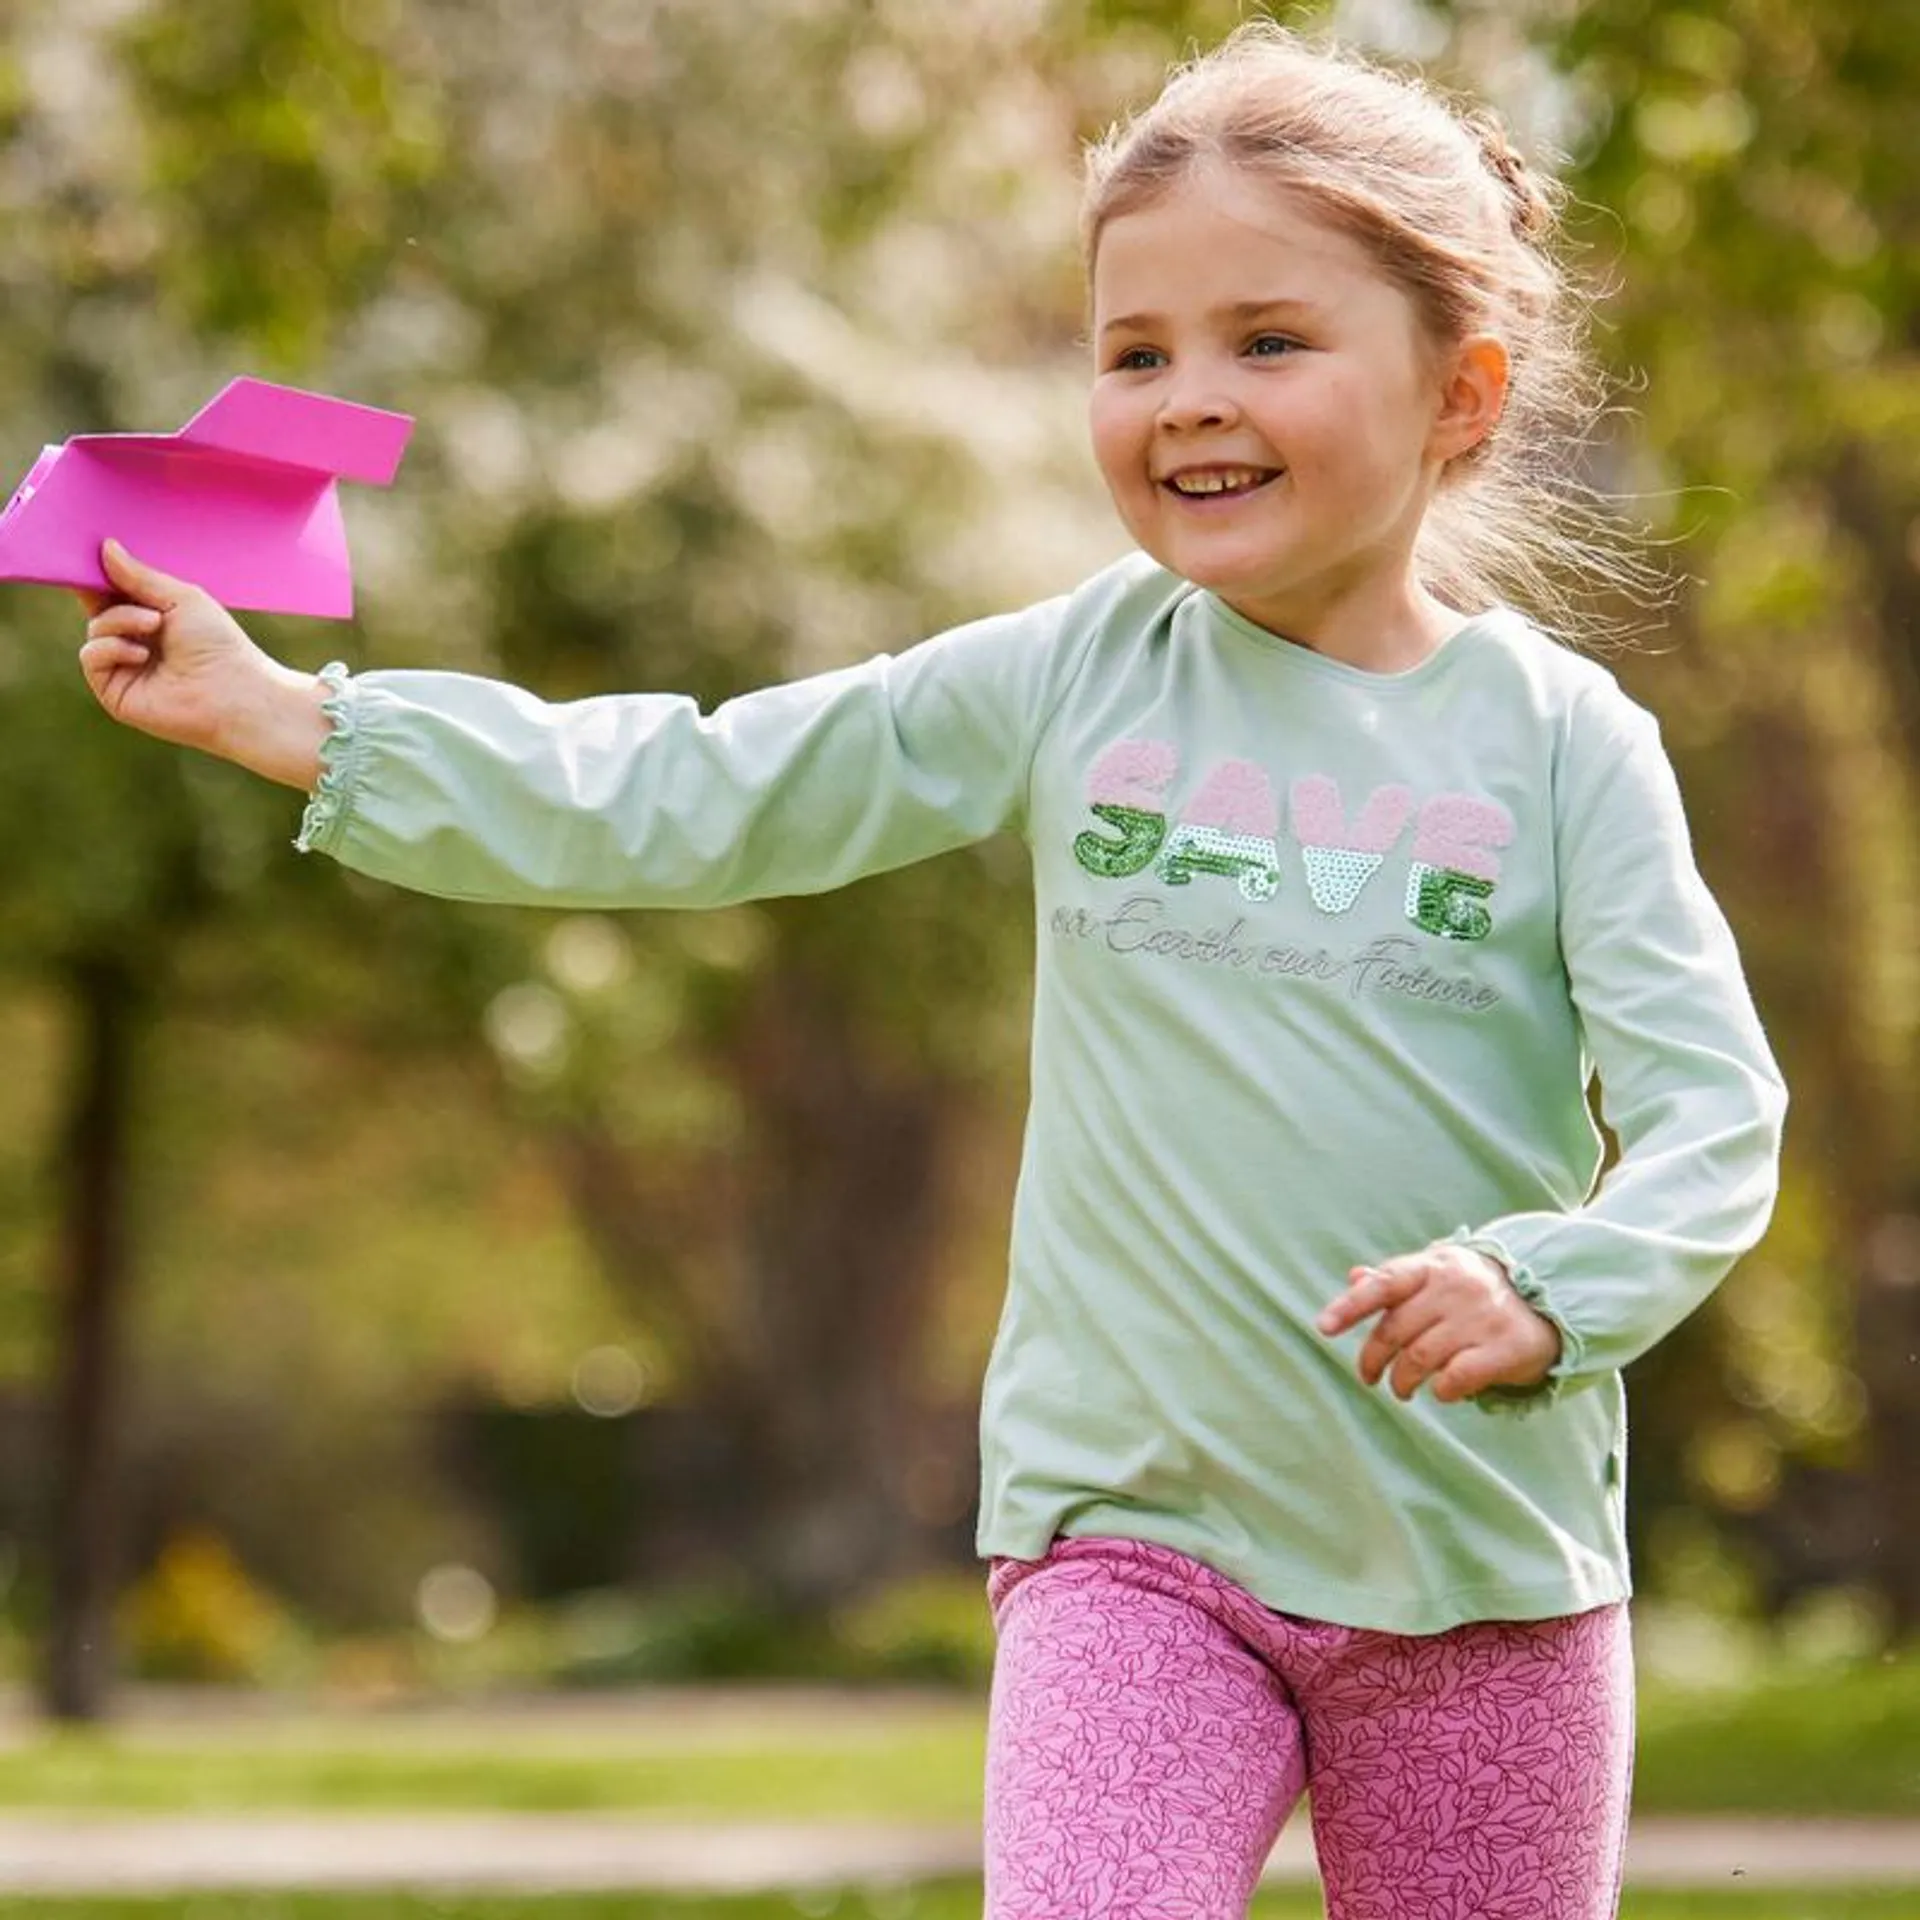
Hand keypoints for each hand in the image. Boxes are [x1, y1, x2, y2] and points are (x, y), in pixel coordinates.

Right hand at [77, 539, 330, 788]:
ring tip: (155, 623)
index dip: (101, 575)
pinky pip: (91, 657)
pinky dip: (110, 648)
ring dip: (120, 619)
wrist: (233, 692)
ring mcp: (124, 667)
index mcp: (152, 618)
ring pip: (95, 628)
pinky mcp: (115, 691)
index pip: (115, 593)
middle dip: (105, 593)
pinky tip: (141, 653)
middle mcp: (136, 641)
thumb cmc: (218, 644)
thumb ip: (140, 576)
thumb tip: (106, 547)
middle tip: (120, 583)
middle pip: (98, 608)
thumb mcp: (181, 598)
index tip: (91, 553)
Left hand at [1316, 1244, 1561, 1402]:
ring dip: (1402, 1381)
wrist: (1549, 1300)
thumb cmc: (1474, 1291)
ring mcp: (1482, 1317)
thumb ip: (1396, 1280)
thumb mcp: (1437, 1275)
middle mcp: (1456, 1287)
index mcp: (1433, 1265)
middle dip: (1373, 1360)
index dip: (1350, 1306)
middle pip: (1395, 1331)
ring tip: (1401, 1389)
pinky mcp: (1507, 1347)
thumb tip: (1354, 1277)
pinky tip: (1441, 1391)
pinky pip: (1457, 1378)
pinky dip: (1441, 1391)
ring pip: (1420, 1358)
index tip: (1323, 1328)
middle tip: (1370, 1377)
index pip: (1383, 1284)